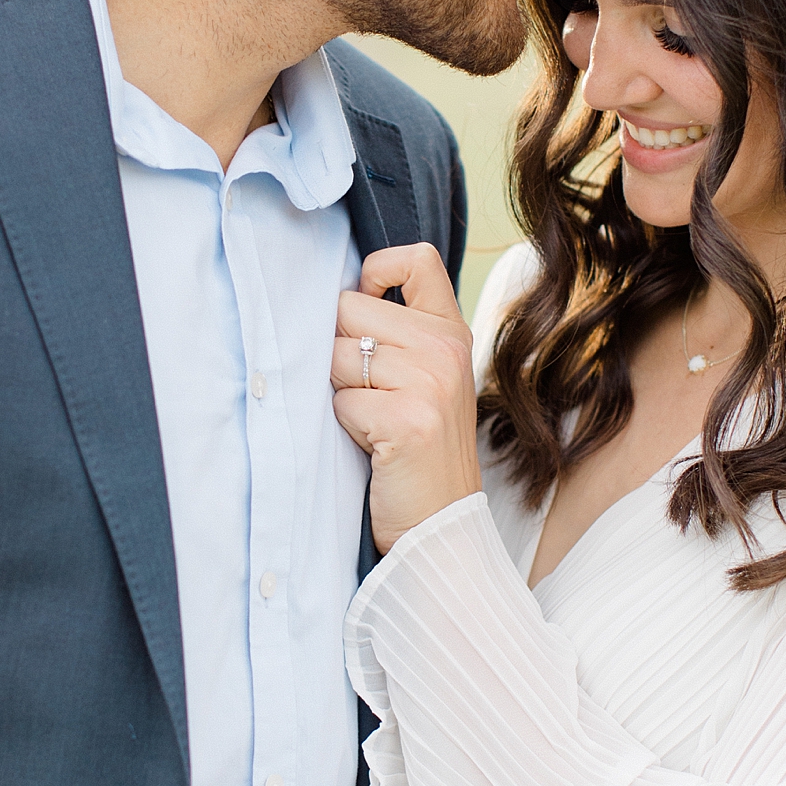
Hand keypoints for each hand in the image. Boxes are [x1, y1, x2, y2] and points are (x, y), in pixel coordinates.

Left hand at [332, 244, 481, 551]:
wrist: (439, 525)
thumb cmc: (418, 452)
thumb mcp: (426, 379)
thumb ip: (398, 333)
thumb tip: (333, 297)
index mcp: (452, 331)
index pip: (414, 260)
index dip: (374, 272)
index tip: (365, 304)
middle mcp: (447, 349)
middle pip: (349, 308)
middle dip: (341, 351)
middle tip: (371, 394)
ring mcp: (432, 382)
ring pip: (336, 355)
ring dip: (340, 392)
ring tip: (373, 421)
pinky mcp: (408, 419)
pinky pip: (341, 401)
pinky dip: (344, 425)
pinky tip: (373, 444)